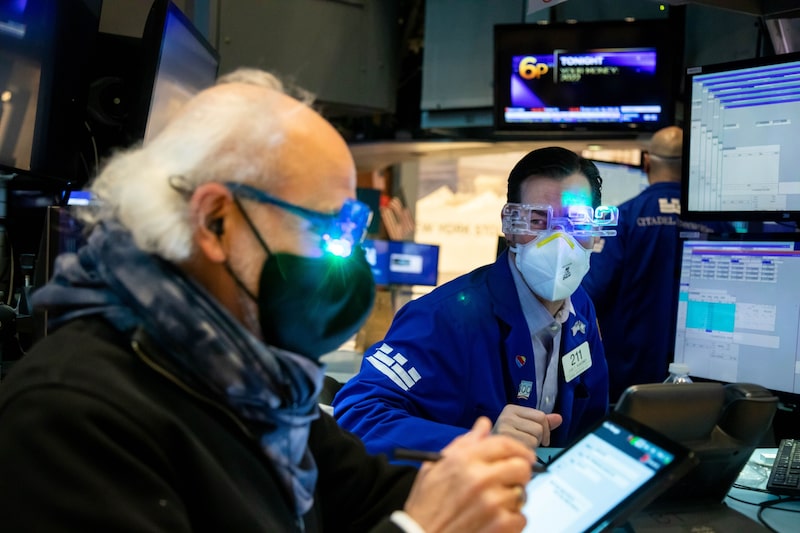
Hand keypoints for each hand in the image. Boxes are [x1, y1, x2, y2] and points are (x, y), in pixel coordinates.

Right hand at [403, 417, 536, 532]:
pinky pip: (521, 517)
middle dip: (519, 473)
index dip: (519, 449)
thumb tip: (483, 425)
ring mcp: (492, 503)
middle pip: (521, 467)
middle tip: (510, 480)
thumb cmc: (426, 504)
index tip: (525, 455)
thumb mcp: (436, 467)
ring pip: (522, 494)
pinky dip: (511, 520)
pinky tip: (493, 520)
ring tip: (493, 504)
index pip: (504, 444)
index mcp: (464, 459)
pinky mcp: (500, 525)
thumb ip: (463, 443)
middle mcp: (480, 478)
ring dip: (512, 499)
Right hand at [492, 405, 562, 447]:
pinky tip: (518, 453)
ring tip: (520, 448)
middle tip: (527, 444)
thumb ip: (542, 423)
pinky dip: (526, 454)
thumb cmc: (507, 442)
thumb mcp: (524, 428)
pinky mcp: (504, 441)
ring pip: (535, 438)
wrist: (486, 453)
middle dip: (538, 439)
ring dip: (532, 448)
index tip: (541, 439)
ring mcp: (504, 428)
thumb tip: (559, 418)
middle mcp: (506, 416)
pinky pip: (528, 447)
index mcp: (511, 409)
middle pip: (539, 427)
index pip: (541, 416)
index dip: (546, 430)